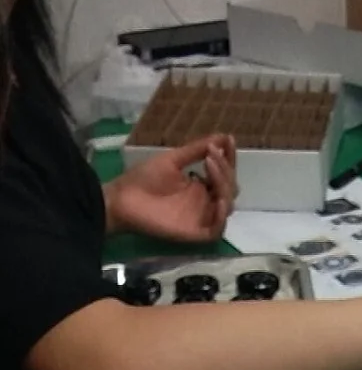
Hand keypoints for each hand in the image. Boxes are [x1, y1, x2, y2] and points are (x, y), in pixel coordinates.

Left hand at [104, 136, 237, 241]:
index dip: (229, 158)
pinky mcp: (195, 233)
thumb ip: (196, 150)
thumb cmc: (143, 179)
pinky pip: (217, 230)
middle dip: (225, 169)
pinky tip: (218, 199)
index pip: (224, 173)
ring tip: (210, 167)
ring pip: (227, 206)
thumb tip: (222, 136)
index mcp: (200, 185)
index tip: (228, 140)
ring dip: (224, 185)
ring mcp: (201, 218)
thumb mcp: (173, 159)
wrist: (123, 199)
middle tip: (210, 155)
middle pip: (230, 189)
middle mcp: (204, 202)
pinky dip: (222, 216)